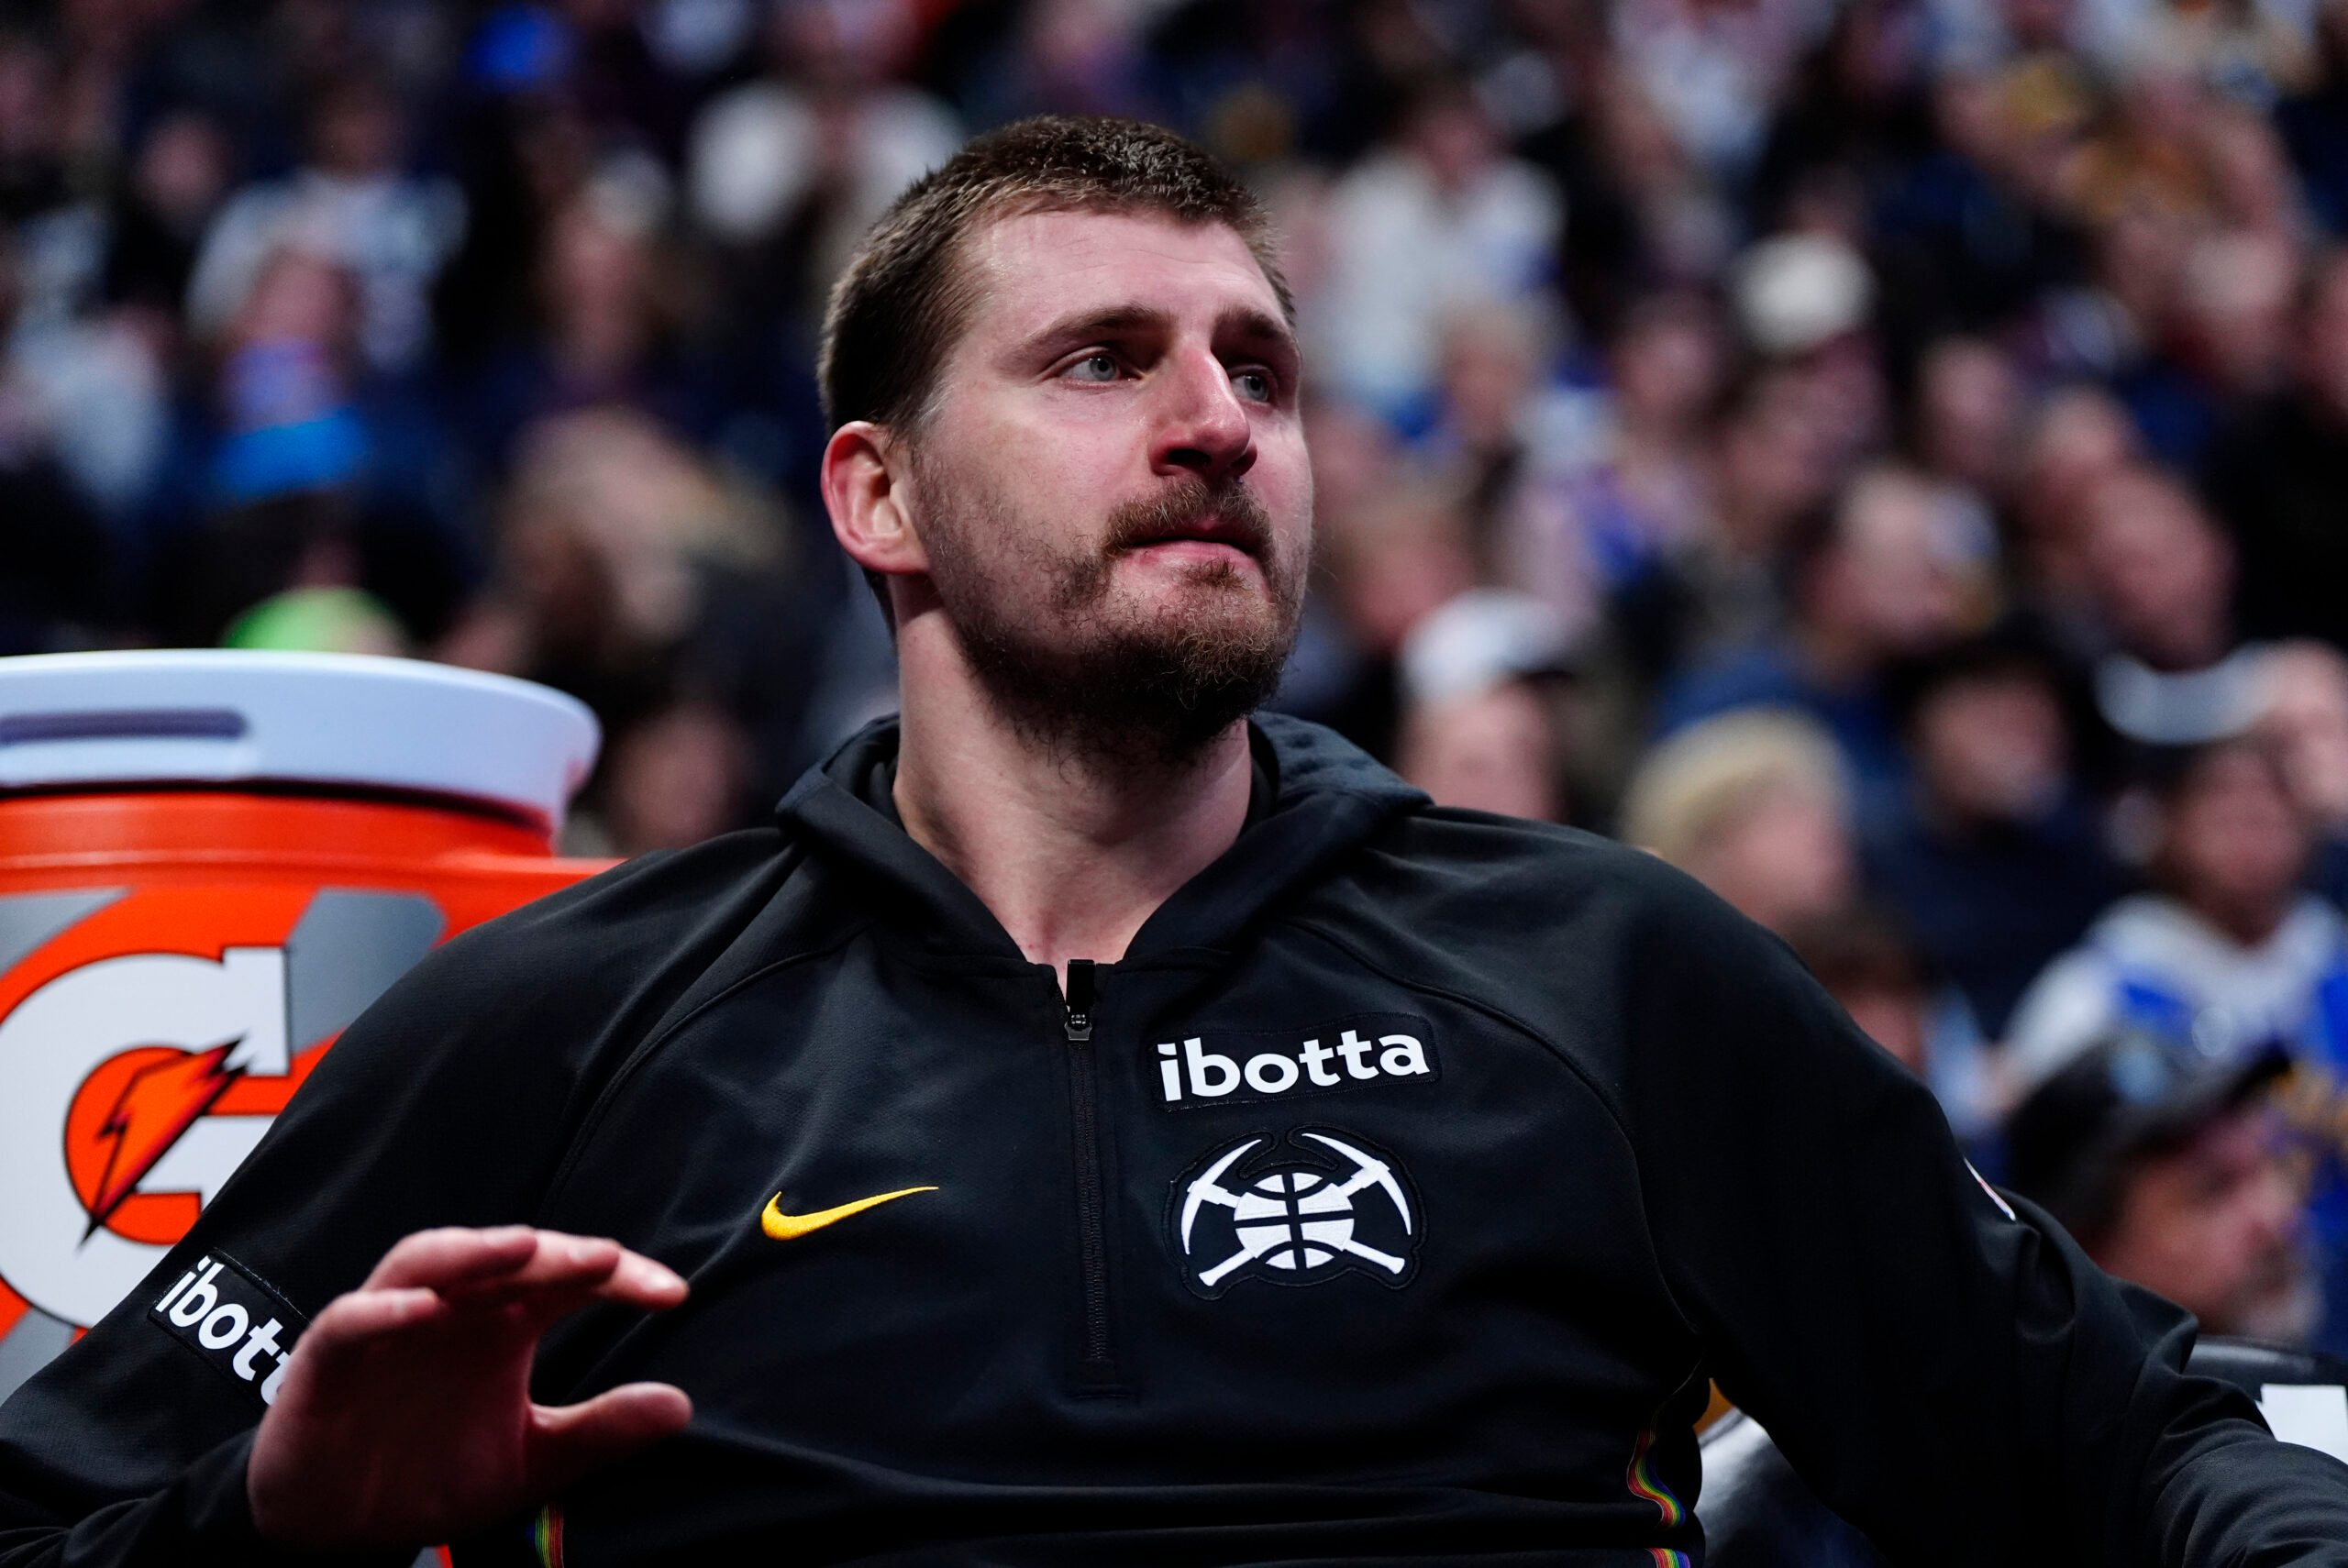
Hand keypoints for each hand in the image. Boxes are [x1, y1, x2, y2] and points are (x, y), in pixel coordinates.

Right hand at [246, 1226, 691, 1548]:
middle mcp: (451, 1310)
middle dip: (558, 1254)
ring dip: (474, 1250)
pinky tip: (424, 1308)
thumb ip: (599, 1432)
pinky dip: (384, 1309)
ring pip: (427, 1261)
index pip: (569, 1278)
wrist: (336, 1533)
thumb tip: (681, 1405)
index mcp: (502, 1323)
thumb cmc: (429, 1476)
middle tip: (609, 1260)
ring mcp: (387, 1326)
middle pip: (507, 1258)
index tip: (675, 1294)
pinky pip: (351, 1320)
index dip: (622, 1279)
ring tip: (523, 1246)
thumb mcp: (529, 1461)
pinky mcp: (328, 1359)